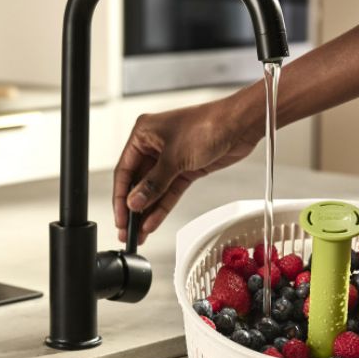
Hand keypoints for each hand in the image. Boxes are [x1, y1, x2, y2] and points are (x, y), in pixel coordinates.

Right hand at [113, 96, 261, 243]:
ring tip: (139, 232)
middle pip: (138, 183)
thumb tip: (136, 201)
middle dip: (133, 208)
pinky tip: (154, 221)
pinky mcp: (186, 169)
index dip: (121, 197)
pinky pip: (170, 192)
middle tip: (127, 231)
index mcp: (144, 134)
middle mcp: (154, 146)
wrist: (238, 125)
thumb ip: (154, 183)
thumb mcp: (175, 157)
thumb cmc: (208, 125)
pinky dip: (163, 206)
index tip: (120, 218)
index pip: (124, 171)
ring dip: (147, 211)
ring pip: (154, 191)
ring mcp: (171, 159)